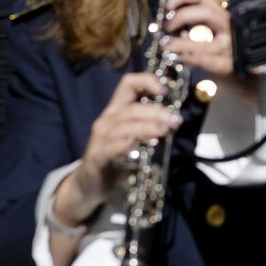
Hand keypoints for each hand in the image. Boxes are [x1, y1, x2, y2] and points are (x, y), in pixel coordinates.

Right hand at [57, 72, 179, 221]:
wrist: (89, 185)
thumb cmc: (115, 159)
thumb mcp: (133, 140)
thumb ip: (150, 129)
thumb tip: (175, 122)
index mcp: (116, 111)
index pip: (127, 84)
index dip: (146, 80)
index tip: (164, 90)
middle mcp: (106, 121)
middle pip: (131, 108)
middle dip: (156, 111)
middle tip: (175, 120)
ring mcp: (100, 139)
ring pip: (124, 125)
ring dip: (147, 126)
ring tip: (164, 130)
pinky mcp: (97, 157)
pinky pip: (112, 147)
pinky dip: (127, 145)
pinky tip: (139, 148)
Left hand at [161, 0, 253, 87]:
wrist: (239, 69)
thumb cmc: (215, 51)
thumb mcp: (204, 33)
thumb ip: (190, 27)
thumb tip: (170, 23)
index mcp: (218, 15)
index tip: (168, 5)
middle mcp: (227, 26)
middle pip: (207, 13)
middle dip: (183, 17)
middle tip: (168, 27)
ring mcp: (231, 45)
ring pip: (209, 40)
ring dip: (184, 44)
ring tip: (169, 47)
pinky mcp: (231, 64)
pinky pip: (213, 61)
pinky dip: (198, 59)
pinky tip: (185, 58)